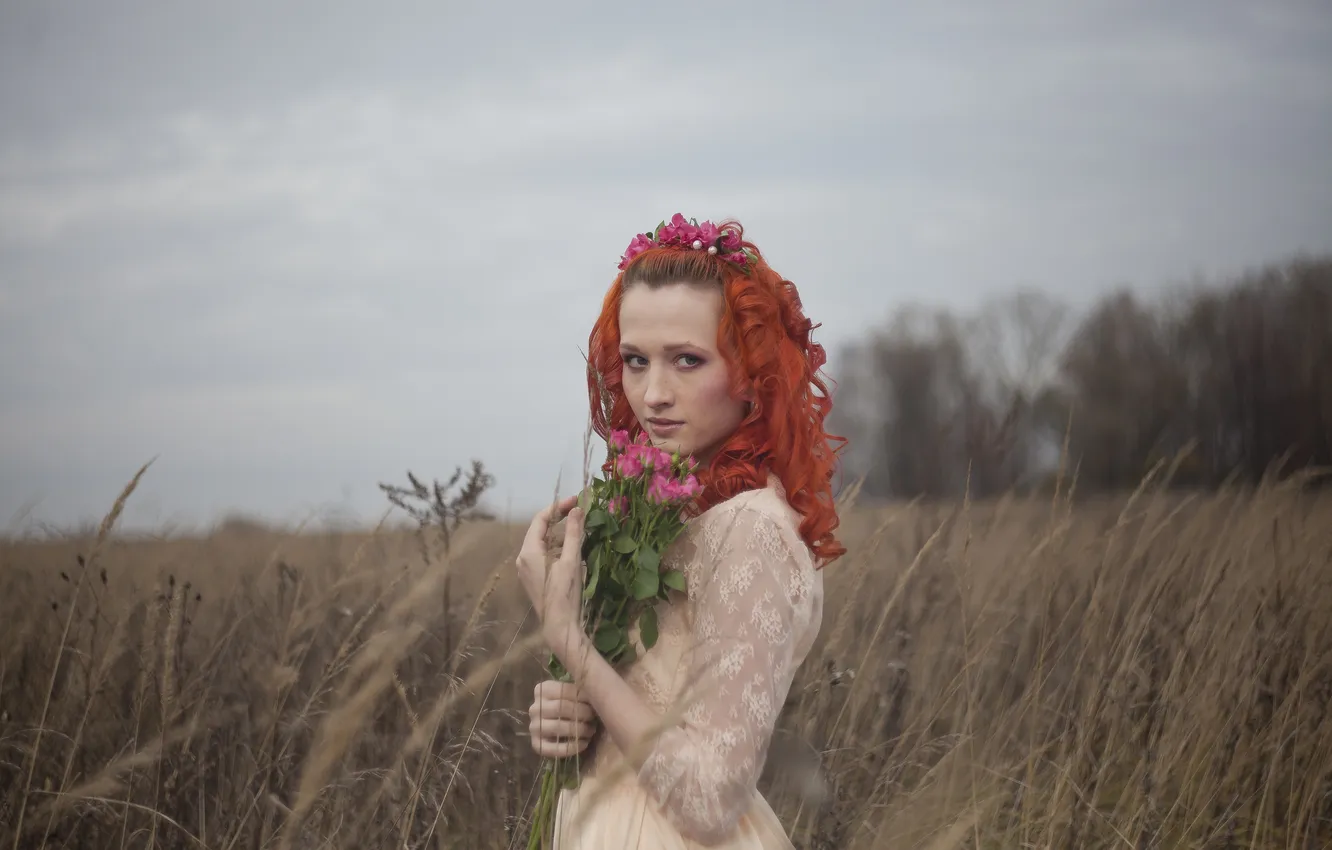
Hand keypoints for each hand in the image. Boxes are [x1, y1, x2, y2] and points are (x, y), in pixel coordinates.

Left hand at [516, 494, 585, 629]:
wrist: (558, 626)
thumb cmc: (564, 593)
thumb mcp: (572, 561)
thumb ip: (573, 533)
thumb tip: (577, 509)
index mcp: (529, 551)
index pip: (540, 519)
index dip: (558, 507)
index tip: (576, 500)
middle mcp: (523, 558)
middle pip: (540, 530)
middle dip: (560, 519)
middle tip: (579, 511)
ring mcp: (526, 568)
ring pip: (543, 543)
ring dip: (560, 534)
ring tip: (580, 529)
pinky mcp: (533, 577)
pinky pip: (544, 555)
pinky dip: (558, 548)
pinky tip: (573, 549)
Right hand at [528, 680, 598, 757]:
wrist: (564, 725)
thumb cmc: (575, 705)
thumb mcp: (576, 691)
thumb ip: (581, 685)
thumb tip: (592, 679)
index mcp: (543, 690)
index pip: (564, 690)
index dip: (583, 696)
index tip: (596, 701)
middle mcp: (535, 708)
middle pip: (560, 708)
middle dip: (582, 713)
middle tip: (594, 717)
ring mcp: (534, 727)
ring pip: (557, 727)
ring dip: (579, 730)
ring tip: (591, 730)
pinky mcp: (537, 745)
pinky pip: (553, 748)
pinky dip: (571, 747)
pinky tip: (583, 744)